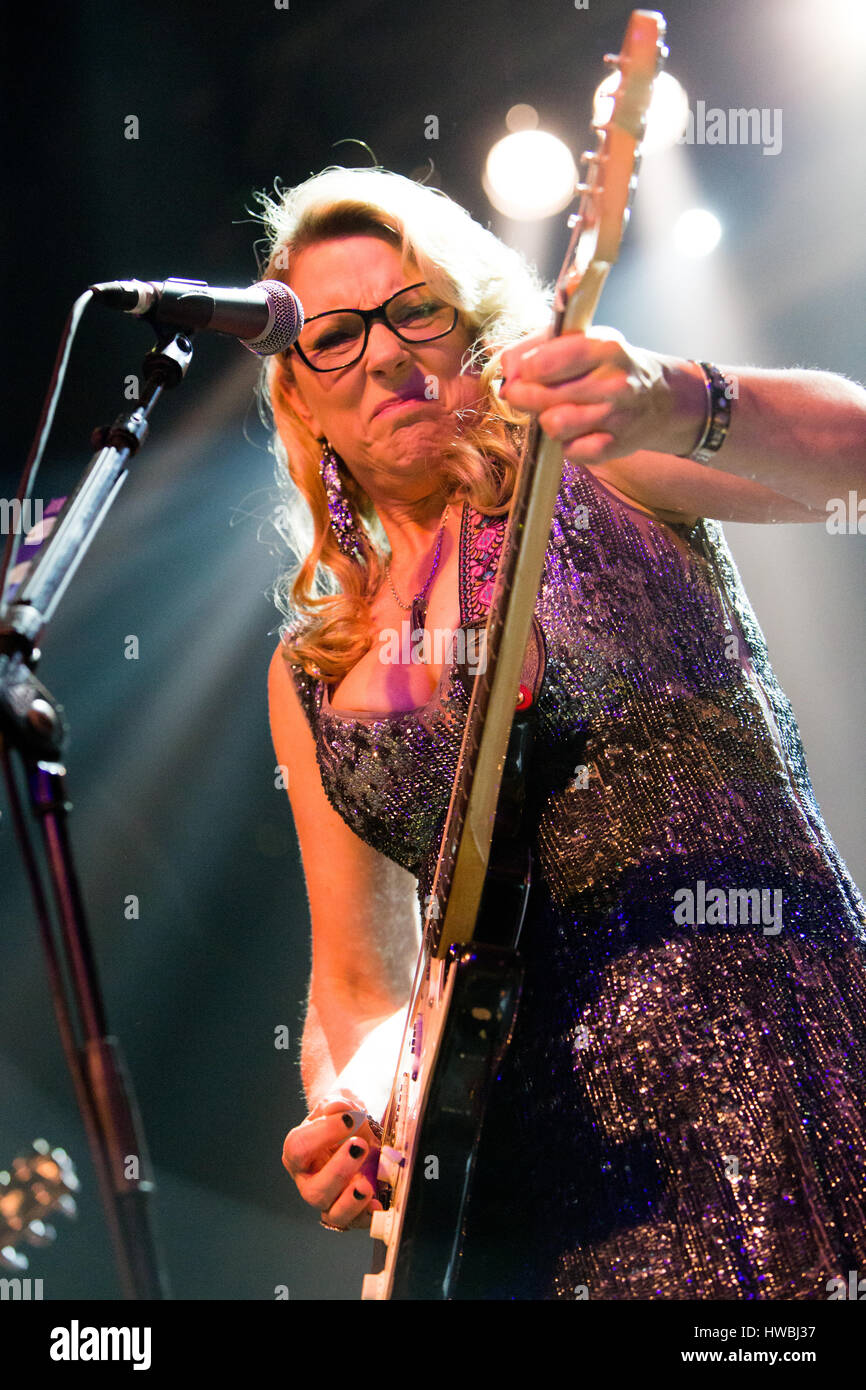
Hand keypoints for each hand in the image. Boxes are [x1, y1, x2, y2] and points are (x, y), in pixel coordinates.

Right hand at [282, 1089, 383, 1230]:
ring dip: (351, 1201)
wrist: (361, 1132)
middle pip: (314, 1189)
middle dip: (338, 1170)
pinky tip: (379, 1203)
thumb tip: (336, 1109)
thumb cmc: (344, 1120)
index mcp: (298, 1153)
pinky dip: (369, 1215)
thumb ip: (338, 1105)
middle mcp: (309, 1182)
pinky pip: (358, 1222)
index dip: (323, 1133)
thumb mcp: (340, 1106)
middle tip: (360, 1146)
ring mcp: (331, 1200)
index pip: (299, 1148)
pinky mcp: (352, 1212)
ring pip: (333, 1214)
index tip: (350, 1117)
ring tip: (366, 1185)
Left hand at [499, 327, 702, 462]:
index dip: (523, 370)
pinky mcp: (616, 446)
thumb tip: (504, 368)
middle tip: (523, 394)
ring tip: (556, 411)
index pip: (545, 361)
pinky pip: (571, 451)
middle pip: (543, 396)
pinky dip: (567, 444)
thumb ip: (536, 346)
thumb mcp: (582, 340)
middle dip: (524, 396)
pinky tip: (577, 431)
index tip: (521, 372)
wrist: (662, 398)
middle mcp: (613, 381)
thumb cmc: (609, 366)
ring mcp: (616, 416)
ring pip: (554, 426)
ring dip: (547, 421)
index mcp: (603, 346)